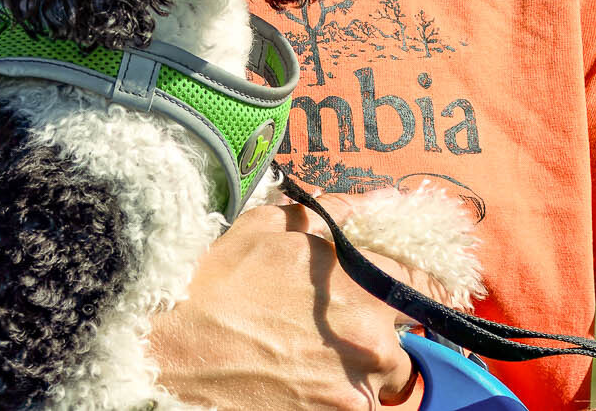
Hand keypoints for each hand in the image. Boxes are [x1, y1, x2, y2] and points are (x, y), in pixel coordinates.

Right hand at [148, 199, 425, 410]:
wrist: (171, 346)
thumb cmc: (218, 281)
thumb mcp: (272, 225)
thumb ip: (334, 212)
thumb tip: (370, 204)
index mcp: (361, 285)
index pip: (424, 284)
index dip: (419, 284)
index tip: (413, 291)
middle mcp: (370, 342)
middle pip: (403, 341)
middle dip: (379, 334)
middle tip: (338, 331)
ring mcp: (354, 390)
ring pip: (382, 382)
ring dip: (361, 372)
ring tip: (313, 359)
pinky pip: (357, 407)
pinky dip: (337, 397)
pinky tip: (299, 381)